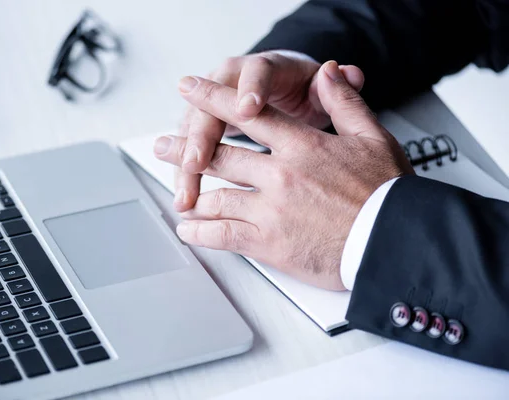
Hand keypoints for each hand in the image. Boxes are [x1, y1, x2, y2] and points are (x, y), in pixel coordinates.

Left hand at [154, 61, 413, 289]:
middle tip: (162, 145)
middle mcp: (280, 173)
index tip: (190, 89)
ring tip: (176, 191)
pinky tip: (188, 230)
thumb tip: (329, 73)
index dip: (213, 98)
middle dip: (185, 148)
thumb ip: (344, 103)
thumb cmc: (387, 194)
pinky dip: (201, 232)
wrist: (394, 241)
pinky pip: (223, 234)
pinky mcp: (270, 242)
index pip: (247, 113)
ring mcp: (271, 209)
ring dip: (191, 192)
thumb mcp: (373, 136)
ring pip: (216, 196)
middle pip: (220, 154)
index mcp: (302, 145)